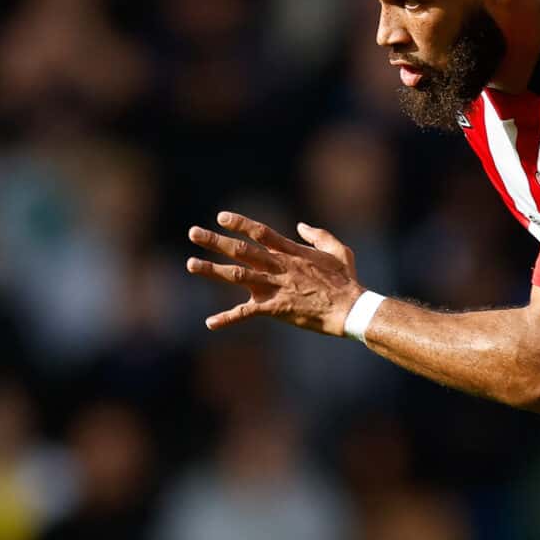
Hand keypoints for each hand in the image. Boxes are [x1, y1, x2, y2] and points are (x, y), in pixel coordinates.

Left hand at [186, 212, 361, 333]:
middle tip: (193, 232)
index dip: (239, 223)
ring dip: (211, 270)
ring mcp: (274, 286)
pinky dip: (228, 318)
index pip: (259, 232)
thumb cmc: (347, 280)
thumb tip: (301, 225)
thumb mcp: (338, 250)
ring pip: (236, 275)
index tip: (221, 217)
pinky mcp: (274, 308)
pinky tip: (210, 323)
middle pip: (240, 250)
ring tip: (190, 264)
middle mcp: (277, 266)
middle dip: (215, 241)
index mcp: (290, 252)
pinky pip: (247, 313)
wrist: (349, 308)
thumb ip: (318, 235)